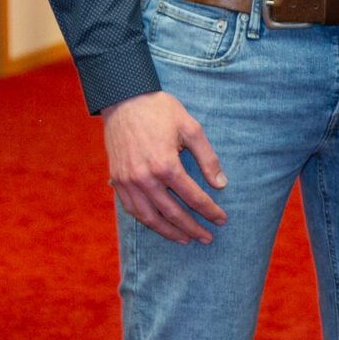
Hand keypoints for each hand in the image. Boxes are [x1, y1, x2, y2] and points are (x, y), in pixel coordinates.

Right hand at [101, 91, 226, 244]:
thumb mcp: (191, 128)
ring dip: (168, 232)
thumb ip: (207, 158)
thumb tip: (221, 184)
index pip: (193, 197)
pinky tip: (159, 225)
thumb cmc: (160, 111)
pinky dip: (146, 221)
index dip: (210, 211)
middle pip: (172, 213)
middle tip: (207, 238)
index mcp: (166, 165)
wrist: (123, 99)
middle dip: (192, 228)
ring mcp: (127, 182)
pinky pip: (132, 209)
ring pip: (149, 217)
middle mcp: (144, 178)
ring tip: (185, 240)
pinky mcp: (117, 180)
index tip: (222, 220)